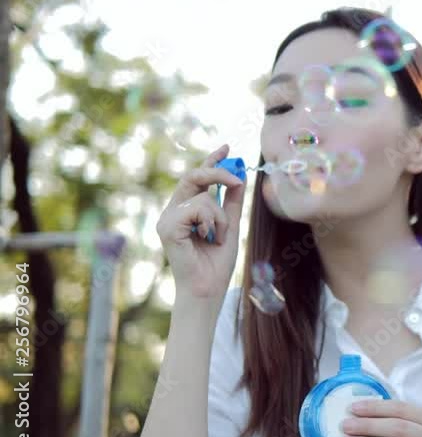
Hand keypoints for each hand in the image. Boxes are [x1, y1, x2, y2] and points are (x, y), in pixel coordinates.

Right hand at [155, 144, 246, 298]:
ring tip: (218, 238)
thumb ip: (232, 202)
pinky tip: (209, 239)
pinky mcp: (167, 226)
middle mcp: (172, 211)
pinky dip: (212, 223)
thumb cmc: (216, 263)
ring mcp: (166, 218)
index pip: (197, 178)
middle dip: (217, 172)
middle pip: (193, 176)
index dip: (211, 160)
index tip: (227, 147)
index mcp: (185, 210)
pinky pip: (199, 208)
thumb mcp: (230, 226)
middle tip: (237, 180)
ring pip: (202, 195)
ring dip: (220, 217)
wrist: (208, 289)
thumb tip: (240, 176)